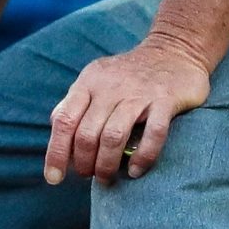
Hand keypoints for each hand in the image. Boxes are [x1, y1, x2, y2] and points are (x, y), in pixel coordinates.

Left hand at [44, 32, 210, 184]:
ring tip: (106, 178)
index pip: (64, 121)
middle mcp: (110, 88)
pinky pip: (153, 134)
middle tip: (88, 176)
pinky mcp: (166, 99)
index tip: (53, 178)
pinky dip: (143, 157)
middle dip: (83, 163)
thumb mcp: (95, 79)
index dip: (56, 152)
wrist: (174, 50)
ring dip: (106, 164)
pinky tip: (135, 171)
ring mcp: (138, 93)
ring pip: (113, 137)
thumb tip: (55, 128)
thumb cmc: (129, 74)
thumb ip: (75, 102)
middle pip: (86, 134)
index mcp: (88, 83)